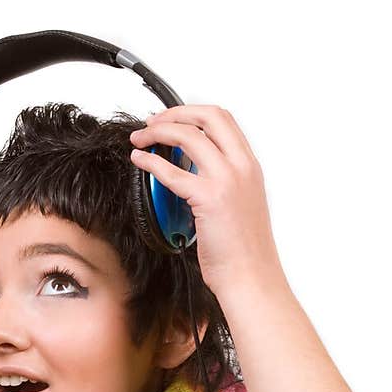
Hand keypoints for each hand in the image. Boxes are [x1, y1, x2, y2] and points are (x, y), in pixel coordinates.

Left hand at [129, 105, 281, 296]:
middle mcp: (241, 167)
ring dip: (158, 132)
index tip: (173, 119)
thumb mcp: (239, 205)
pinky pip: (172, 171)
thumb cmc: (244, 252)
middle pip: (207, 116)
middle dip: (174, 113)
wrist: (252, 278)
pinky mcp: (209, 199)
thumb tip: (188, 173)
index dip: (193, 113)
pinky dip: (150, 161)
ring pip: (188, 135)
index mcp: (250, 167)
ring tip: (140, 139)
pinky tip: (140, 161)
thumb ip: (219, 184)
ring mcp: (227, 181)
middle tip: (152, 123)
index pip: (222, 120)